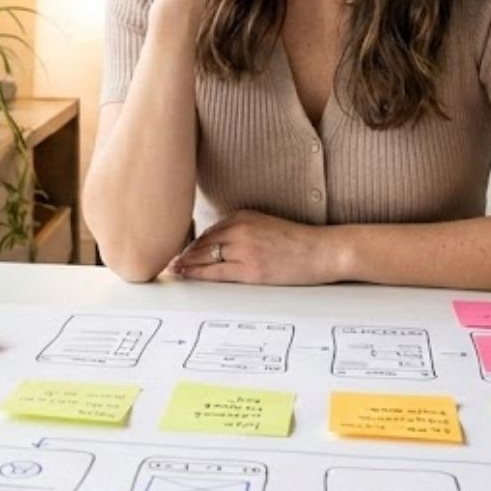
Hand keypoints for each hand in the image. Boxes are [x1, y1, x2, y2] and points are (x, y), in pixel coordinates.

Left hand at [168, 209, 340, 285]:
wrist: (323, 250)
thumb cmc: (299, 242)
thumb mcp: (266, 225)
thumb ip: (242, 230)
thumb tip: (219, 245)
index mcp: (244, 215)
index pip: (208, 230)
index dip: (191, 243)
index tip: (179, 249)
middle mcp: (241, 228)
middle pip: (202, 242)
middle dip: (184, 252)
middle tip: (167, 260)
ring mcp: (245, 249)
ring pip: (205, 256)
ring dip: (186, 263)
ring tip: (174, 270)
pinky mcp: (251, 269)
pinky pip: (217, 272)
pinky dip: (198, 274)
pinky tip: (188, 275)